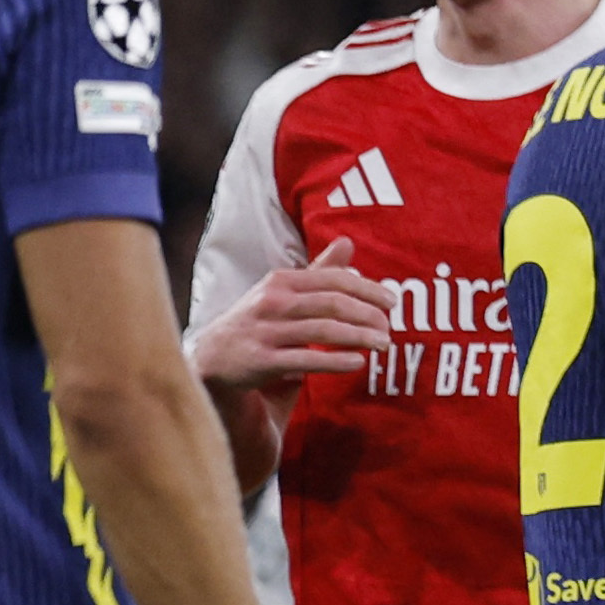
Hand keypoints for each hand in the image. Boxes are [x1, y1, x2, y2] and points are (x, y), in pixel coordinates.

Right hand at [190, 236, 394, 390]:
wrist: (212, 358)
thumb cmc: (258, 323)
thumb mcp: (283, 292)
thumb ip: (318, 271)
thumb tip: (347, 241)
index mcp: (280, 281)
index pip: (333, 279)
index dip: (367, 289)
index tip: (392, 302)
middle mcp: (271, 302)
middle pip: (332, 303)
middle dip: (367, 315)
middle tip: (389, 327)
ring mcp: (265, 331)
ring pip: (322, 330)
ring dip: (358, 337)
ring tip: (382, 344)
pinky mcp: (260, 361)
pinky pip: (305, 359)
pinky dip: (335, 360)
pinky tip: (357, 363)